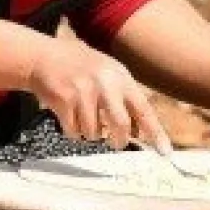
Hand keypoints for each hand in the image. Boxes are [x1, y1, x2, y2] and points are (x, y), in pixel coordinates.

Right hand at [26, 39, 171, 151]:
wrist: (45, 57)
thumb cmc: (82, 68)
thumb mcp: (109, 74)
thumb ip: (126, 99)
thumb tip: (140, 132)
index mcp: (121, 77)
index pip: (143, 109)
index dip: (155, 132)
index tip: (165, 152)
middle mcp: (105, 83)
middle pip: (120, 125)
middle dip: (119, 140)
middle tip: (116, 142)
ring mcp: (83, 92)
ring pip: (94, 133)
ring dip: (90, 134)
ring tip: (84, 118)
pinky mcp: (64, 101)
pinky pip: (74, 132)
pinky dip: (73, 131)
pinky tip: (69, 116)